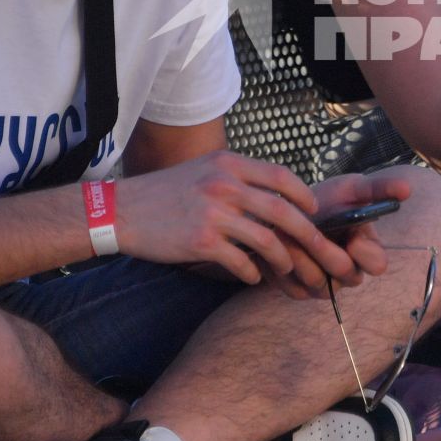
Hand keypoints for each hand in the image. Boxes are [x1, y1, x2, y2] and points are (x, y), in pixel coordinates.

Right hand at [118, 150, 362, 290]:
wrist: (122, 211)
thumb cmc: (165, 192)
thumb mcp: (203, 170)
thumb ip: (237, 177)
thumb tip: (274, 193)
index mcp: (228, 164)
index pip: (281, 176)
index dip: (303, 195)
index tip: (312, 210)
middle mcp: (224, 185)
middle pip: (282, 211)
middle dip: (307, 233)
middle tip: (318, 247)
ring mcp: (213, 214)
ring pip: (267, 240)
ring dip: (283, 258)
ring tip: (287, 267)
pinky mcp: (202, 242)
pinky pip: (241, 262)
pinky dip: (253, 272)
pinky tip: (254, 277)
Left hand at [261, 172, 402, 300]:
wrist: (288, 210)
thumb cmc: (326, 200)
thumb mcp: (351, 189)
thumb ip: (378, 188)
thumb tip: (407, 188)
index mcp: (367, 251)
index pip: (378, 264)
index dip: (367, 253)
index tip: (354, 236)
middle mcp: (349, 273)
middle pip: (346, 275)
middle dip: (328, 252)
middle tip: (311, 233)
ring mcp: (325, 285)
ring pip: (318, 283)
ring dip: (301, 258)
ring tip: (284, 235)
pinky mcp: (299, 291)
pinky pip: (294, 289)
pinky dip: (284, 268)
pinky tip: (274, 248)